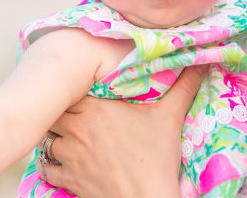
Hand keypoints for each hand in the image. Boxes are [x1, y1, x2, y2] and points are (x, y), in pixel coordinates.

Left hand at [37, 65, 207, 197]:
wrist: (146, 197)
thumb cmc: (156, 157)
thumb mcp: (171, 117)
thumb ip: (184, 86)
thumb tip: (201, 62)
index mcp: (96, 109)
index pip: (67, 89)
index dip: (70, 87)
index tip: (77, 86)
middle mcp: (77, 129)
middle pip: (52, 111)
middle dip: (59, 108)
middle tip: (69, 107)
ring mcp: (69, 155)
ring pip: (47, 137)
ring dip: (54, 134)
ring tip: (65, 131)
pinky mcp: (68, 178)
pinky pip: (45, 167)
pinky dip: (49, 162)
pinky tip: (59, 159)